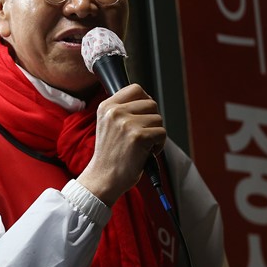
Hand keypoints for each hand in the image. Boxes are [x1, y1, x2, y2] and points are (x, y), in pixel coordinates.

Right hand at [76, 84, 165, 205]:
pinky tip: (146, 153)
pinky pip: (162, 133)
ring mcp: (126, 123)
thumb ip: (122, 110)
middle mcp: (115, 112)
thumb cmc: (110, 154)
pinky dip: (159, 145)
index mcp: (106, 106)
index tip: (143, 115)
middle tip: (143, 134)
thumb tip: (146, 100)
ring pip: (158, 119)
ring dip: (156, 134)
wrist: (104, 177)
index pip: (135, 89)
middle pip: (151, 103)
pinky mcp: (138, 137)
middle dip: (152, 120)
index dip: (145, 101)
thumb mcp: (108, 125)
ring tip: (142, 146)